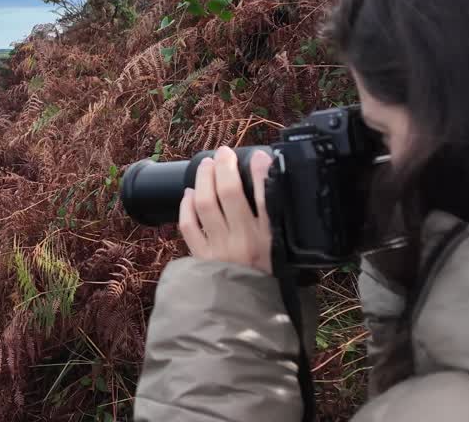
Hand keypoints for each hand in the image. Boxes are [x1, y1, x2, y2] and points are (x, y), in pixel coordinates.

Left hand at [178, 146, 273, 274]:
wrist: (246, 314)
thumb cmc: (268, 281)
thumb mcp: (282, 252)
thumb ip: (277, 224)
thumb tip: (274, 186)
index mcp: (270, 240)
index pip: (267, 200)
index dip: (262, 173)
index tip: (260, 156)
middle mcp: (243, 242)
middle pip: (230, 193)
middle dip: (225, 166)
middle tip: (224, 153)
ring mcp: (219, 249)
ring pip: (205, 203)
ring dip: (204, 178)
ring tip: (207, 164)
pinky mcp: (201, 257)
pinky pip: (188, 225)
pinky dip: (186, 206)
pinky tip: (189, 193)